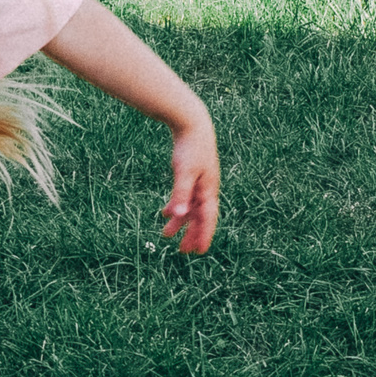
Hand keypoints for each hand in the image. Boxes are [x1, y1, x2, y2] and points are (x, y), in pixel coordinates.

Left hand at [162, 118, 219, 253]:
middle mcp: (207, 189)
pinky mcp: (193, 177)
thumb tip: (179, 215)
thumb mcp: (184, 172)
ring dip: (181, 223)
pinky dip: (177, 207)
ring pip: (191, 209)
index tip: (199, 252)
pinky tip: (166, 214)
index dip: (203, 235)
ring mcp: (200, 183)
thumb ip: (181, 194)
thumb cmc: (190, 148)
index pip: (207, 219)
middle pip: (200, 217)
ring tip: (167, 236)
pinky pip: (186, 198)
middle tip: (183, 251)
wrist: (193, 124)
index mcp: (208, 190)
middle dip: (191, 234)